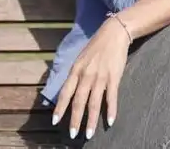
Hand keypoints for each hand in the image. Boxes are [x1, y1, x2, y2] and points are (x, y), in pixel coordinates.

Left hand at [53, 16, 130, 139]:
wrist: (114, 33)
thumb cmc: (96, 47)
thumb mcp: (81, 59)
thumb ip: (76, 75)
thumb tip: (69, 92)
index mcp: (76, 70)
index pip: (65, 93)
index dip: (60, 108)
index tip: (55, 121)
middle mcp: (86, 75)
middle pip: (79, 101)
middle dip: (75, 120)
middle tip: (73, 135)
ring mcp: (100, 76)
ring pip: (94, 102)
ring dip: (91, 120)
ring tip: (89, 134)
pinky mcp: (114, 77)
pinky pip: (111, 97)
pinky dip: (111, 110)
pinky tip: (110, 121)